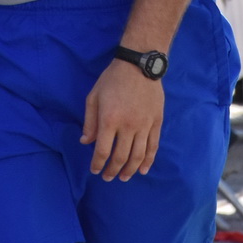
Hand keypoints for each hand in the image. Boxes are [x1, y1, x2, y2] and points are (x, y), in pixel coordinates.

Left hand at [81, 60, 163, 180]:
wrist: (139, 64)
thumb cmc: (112, 79)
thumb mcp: (94, 96)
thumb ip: (89, 121)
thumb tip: (86, 142)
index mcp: (109, 120)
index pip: (103, 151)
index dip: (98, 164)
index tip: (95, 170)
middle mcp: (128, 126)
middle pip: (120, 157)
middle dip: (112, 170)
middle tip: (108, 177)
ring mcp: (144, 125)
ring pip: (138, 156)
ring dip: (130, 170)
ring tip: (123, 177)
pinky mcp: (156, 122)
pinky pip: (153, 146)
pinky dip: (148, 161)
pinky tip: (143, 170)